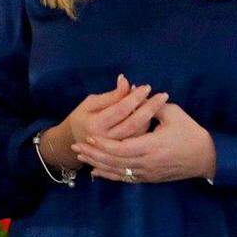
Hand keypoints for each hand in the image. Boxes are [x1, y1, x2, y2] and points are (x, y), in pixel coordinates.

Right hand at [40, 75, 168, 170]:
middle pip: (133, 123)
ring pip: (138, 134)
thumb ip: (111, 95)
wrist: (74, 142)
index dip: (134, 97)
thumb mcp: (91, 103)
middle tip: (162, 96)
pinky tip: (151, 116)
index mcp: (96, 125)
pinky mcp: (121, 155)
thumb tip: (125, 81)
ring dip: (150, 118)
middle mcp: (106, 140)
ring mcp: (114, 151)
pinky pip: (138, 141)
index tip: (147, 87)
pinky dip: (146, 127)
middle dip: (149, 108)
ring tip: (158, 103)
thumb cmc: (83, 117)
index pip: (120, 109)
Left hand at [73, 101, 215, 183]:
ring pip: (118, 172)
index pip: (121, 148)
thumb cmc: (189, 132)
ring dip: (98, 165)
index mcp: (152, 146)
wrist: (205, 157)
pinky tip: (97, 172)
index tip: (89, 136)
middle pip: (115, 162)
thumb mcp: (172, 114)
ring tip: (81, 157)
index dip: (104, 144)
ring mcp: (148, 173)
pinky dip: (109, 175)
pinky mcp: (149, 178)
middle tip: (76, 147)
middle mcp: (147, 163)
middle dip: (94, 154)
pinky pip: (125, 179)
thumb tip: (133, 91)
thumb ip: (151, 105)